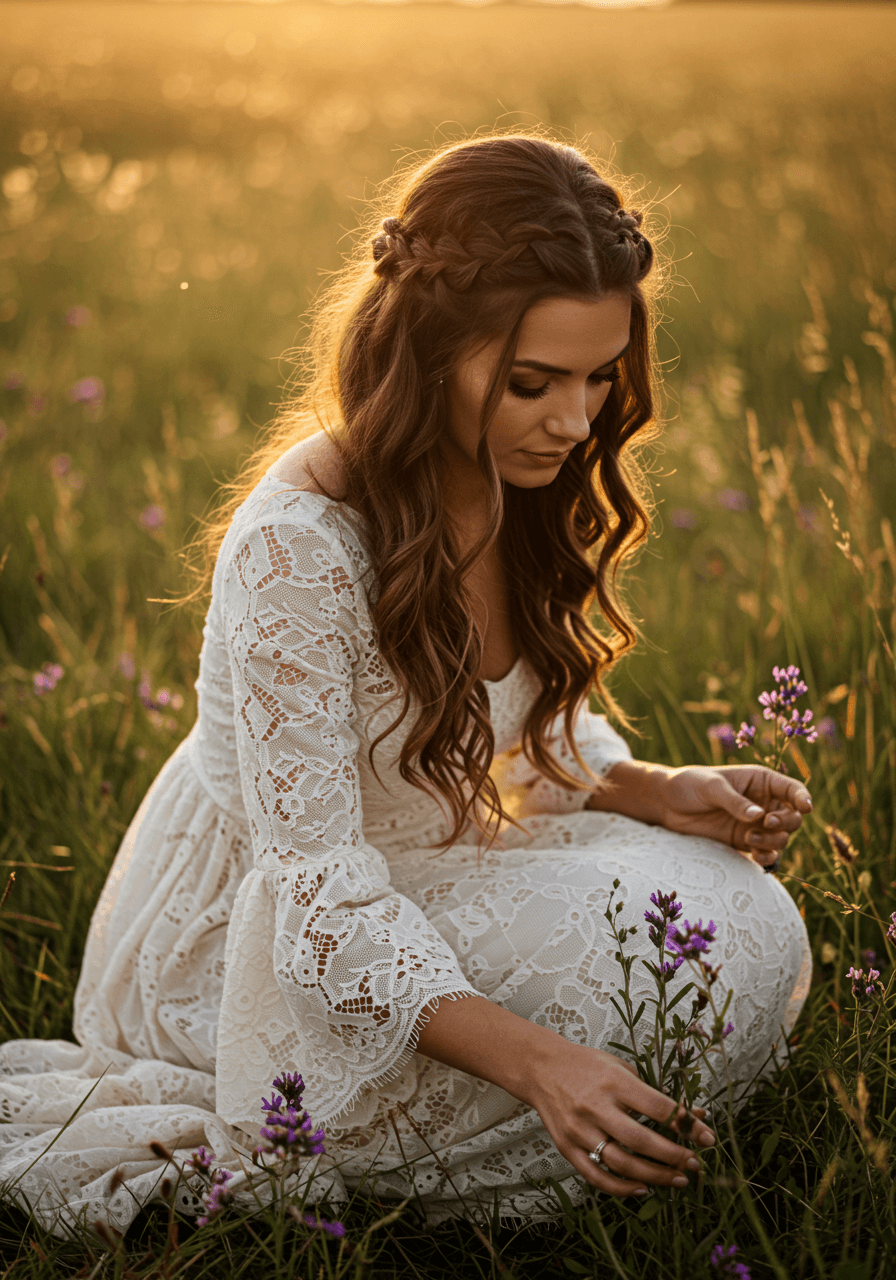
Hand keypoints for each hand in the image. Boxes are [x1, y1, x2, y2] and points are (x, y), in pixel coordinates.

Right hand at [528, 1043, 715, 1196]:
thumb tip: (694, 1115)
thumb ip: (655, 1093)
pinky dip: (621, 1188)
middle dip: (674, 1156)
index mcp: (614, 1082)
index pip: (658, 1107)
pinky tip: (643, 1188)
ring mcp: (579, 1129)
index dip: (687, 1124)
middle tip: (695, 1164)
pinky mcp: (566, 1147)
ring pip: (622, 1163)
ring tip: (677, 1180)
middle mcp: (596, 1106)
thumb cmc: (587, 1066)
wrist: (541, 1068)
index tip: (708, 1138)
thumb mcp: (622, 1069)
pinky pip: (596, 1176)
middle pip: (642, 1140)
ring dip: (655, 1176)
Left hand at [660, 764, 811, 865]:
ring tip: (749, 838)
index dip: (803, 798)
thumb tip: (759, 817)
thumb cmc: (690, 784)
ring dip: (773, 841)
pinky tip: (756, 857)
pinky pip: (767, 853)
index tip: (805, 808)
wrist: (667, 803)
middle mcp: (764, 802)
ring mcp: (756, 824)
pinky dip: (767, 858)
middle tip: (765, 823)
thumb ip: (735, 802)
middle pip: (793, 817)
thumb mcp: (712, 787)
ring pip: (782, 838)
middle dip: (785, 823)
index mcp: (761, 781)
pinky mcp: (745, 842)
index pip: (792, 789)